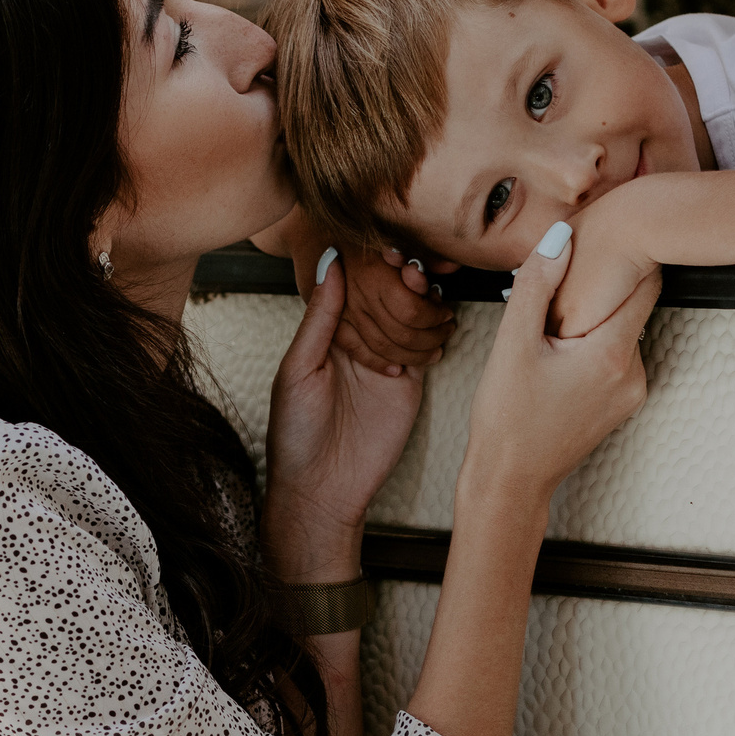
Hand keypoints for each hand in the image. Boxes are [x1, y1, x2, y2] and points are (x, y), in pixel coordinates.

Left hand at [262, 250, 426, 581]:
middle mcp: (358, 341)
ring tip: (425, 283)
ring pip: (411, 316)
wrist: (322, 490)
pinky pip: (428, 348)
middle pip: (386, 295)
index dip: (368, 264)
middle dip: (401, 276)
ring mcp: (386, 360)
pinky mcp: (409, 383)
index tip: (383, 245)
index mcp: (326, 333)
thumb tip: (332, 264)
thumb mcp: (298, 370)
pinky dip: (436, 332)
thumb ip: (319, 319)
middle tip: (410, 263)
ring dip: (422, 299)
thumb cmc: (296, 433)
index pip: (352, 286)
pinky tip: (439, 318)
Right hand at [463, 222, 660, 505]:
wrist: (510, 481)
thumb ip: (537, 285)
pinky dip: (589, 344)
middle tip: (560, 280)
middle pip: (630, 306)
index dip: (624, 255)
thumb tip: (561, 237)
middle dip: (600, 288)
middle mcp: (633, 372)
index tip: (602, 239)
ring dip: (591, 318)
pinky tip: (555, 352)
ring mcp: (630, 391)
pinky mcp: (619, 403)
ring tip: (549, 324)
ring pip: (619, 331)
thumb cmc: (507, 420)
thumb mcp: (512, 344)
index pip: (644, 282)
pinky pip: (611, 356)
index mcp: (612, 354)